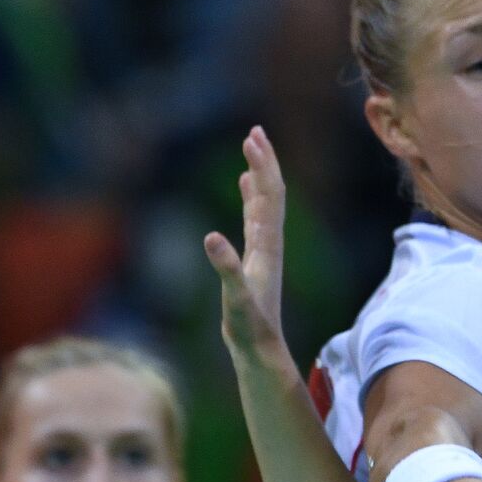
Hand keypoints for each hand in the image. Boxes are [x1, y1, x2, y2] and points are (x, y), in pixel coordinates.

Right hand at [204, 126, 287, 365]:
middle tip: (255, 131)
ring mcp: (263, 249)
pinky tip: (244, 186)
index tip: (253, 138)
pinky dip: (251, 197)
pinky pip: (254, 218)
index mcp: (266, 246)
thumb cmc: (249, 327)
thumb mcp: (235, 298)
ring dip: (259, 175)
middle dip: (264, 161)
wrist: (261, 349)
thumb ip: (225, 268)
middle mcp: (269, 243)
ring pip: (264, 203)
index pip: (268, 197)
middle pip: (271, 193)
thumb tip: (210, 237)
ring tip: (252, 149)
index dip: (262, 167)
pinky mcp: (254, 258)